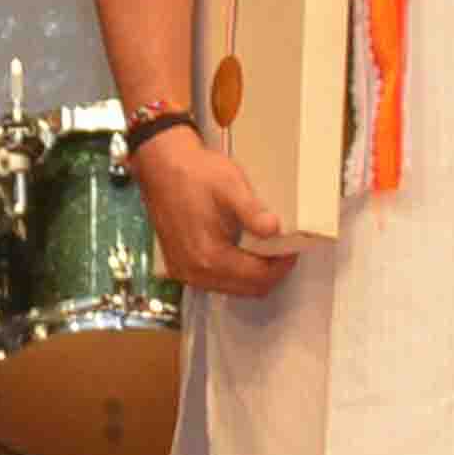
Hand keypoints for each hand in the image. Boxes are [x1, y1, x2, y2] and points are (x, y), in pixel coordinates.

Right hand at [129, 121, 303, 295]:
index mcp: (209, 256)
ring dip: (252, 274)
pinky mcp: (179, 267)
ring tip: (264, 250)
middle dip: (270, 273)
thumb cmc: (195, 173)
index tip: (292, 250)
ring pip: (232, 288)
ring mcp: (184, 272)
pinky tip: (240, 252)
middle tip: (282, 250)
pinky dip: (233, 273)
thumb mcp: (230, 185)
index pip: (258, 278)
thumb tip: (275, 230)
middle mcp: (194, 272)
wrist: (161, 165)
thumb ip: (252, 211)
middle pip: (247, 289)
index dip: (281, 266)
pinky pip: (215, 282)